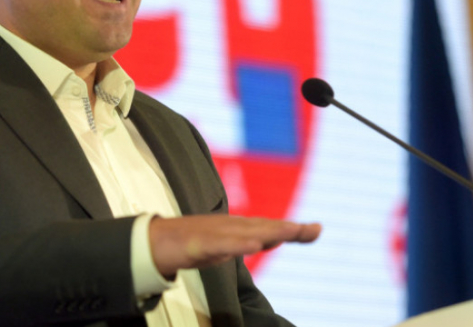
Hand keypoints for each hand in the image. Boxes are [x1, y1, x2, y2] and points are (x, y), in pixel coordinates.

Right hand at [149, 215, 321, 277]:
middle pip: (263, 227)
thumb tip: (267, 239)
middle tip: (313, 229)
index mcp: (238, 228)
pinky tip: (252, 245)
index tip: (317, 229)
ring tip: (290, 231)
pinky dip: (236, 243)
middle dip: (288, 228)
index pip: (270, 228)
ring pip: (244, 233)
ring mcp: (213, 233)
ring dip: (268, 231)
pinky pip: (219, 244)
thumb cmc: (192, 242)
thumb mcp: (225, 244)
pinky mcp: (197, 243)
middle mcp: (229, 226)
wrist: (155, 241)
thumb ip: (246, 240)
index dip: (294, 229)